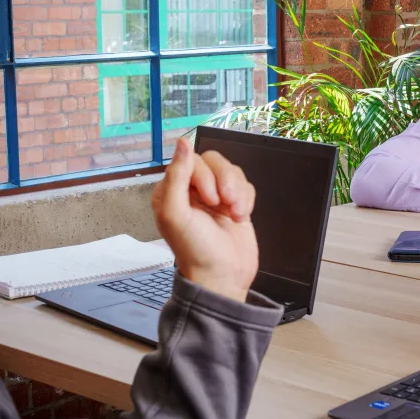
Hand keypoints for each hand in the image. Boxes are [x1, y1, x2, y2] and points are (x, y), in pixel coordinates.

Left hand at [152, 138, 257, 302]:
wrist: (224, 277)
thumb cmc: (196, 251)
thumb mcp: (177, 214)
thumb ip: (176, 176)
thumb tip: (182, 142)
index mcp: (172, 191)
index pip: (191, 160)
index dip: (204, 176)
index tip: (209, 199)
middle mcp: (192, 191)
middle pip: (215, 161)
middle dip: (225, 182)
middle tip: (223, 205)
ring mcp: (215, 197)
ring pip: (232, 171)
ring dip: (238, 192)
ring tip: (235, 214)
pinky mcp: (235, 204)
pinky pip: (246, 185)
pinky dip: (247, 200)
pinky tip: (240, 217)